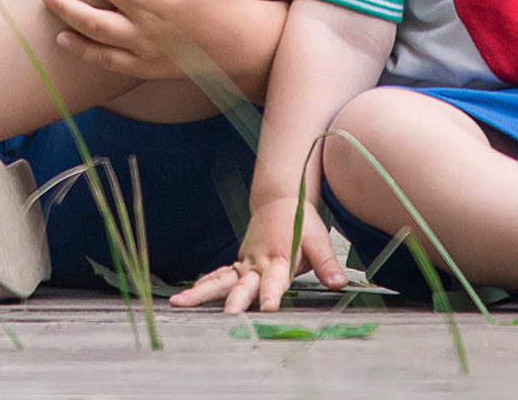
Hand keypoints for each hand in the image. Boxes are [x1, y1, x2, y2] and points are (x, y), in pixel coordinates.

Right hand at [169, 193, 346, 313]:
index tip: (268, 309)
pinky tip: (185, 297)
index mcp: (278, 258)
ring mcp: (244, 263)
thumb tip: (339, 283)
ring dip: (200, 292)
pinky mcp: (239, 263)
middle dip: (234, 301)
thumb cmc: (299, 221)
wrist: (279, 200)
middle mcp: (256, 263)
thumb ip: (327, 264)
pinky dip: (203, 284)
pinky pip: (218, 275)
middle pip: (242, 285)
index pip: (274, 281)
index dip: (271, 295)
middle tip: (226, 317)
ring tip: (178, 303)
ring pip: (220, 279)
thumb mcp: (318, 239)